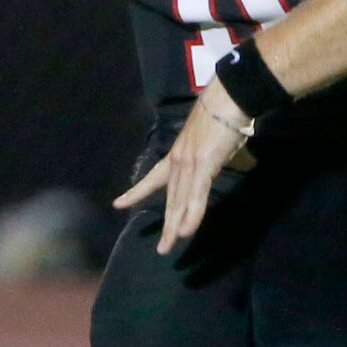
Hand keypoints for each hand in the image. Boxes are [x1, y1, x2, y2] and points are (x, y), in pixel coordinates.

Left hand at [113, 84, 251, 254]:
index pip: (153, 178)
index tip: (118, 204)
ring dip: (175, 227)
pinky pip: (196, 196)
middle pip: (170, 199)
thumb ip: (210, 155)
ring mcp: (189, 164)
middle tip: (162, 248)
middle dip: (165, 225)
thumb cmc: (224, 115)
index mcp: (178, 154)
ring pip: (180, 202)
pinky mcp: (203, 166)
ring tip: (168, 247)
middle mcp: (178, 161)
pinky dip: (192, 215)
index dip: (136, 192)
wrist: (229, 98)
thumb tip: (217, 159)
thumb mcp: (211, 141)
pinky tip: (185, 232)